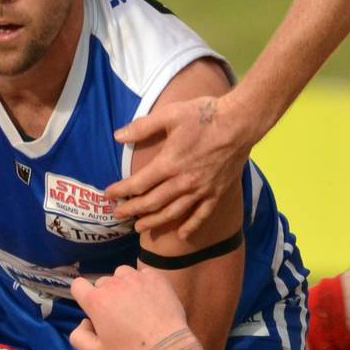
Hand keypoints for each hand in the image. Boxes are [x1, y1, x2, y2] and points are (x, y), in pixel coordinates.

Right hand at [70, 264, 186, 349]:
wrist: (166, 346)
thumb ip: (78, 337)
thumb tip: (84, 322)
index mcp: (96, 300)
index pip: (77, 285)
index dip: (82, 295)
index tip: (93, 308)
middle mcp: (112, 283)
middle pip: (102, 283)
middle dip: (107, 295)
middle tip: (120, 314)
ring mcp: (134, 277)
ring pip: (121, 274)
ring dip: (124, 285)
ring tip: (135, 302)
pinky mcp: (154, 276)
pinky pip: (142, 273)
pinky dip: (143, 282)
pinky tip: (150, 298)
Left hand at [109, 93, 251, 238]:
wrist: (240, 121)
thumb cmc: (204, 114)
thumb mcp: (170, 114)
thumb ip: (143, 127)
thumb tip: (118, 136)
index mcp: (169, 163)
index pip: (138, 184)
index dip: (121, 191)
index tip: (109, 194)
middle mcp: (183, 182)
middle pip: (152, 202)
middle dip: (132, 210)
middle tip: (118, 215)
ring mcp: (201, 190)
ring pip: (173, 212)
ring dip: (154, 221)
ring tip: (140, 227)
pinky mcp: (217, 192)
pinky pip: (202, 214)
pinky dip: (191, 226)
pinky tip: (181, 235)